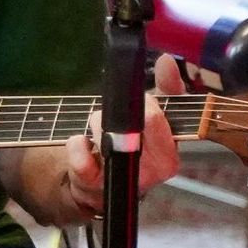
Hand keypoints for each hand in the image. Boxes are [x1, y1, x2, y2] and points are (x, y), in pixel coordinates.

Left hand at [63, 54, 183, 217]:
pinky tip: (80, 143)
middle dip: (116, 112)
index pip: (156, 116)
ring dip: (96, 125)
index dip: (141, 102)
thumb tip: (168, 60)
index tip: (133, 99)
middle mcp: (155, 169)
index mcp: (171, 150)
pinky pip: (83, 162)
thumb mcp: (151, 116)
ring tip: (98, 132)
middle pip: (130, 124)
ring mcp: (127, 179)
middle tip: (111, 116)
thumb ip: (165, 89)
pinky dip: (76, 146)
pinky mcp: (99, 187)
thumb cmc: (133, 144)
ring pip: (107, 137)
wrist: (104, 182)